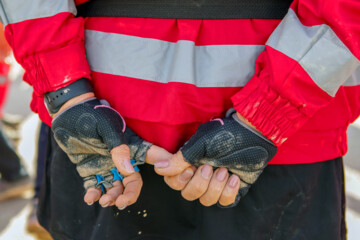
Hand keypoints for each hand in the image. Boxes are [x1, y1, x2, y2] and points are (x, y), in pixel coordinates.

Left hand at [51, 94, 170, 208]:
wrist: (66, 112)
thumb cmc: (90, 114)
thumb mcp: (106, 127)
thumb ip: (118, 147)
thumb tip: (129, 170)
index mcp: (130, 147)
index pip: (152, 157)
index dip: (165, 166)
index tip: (173, 175)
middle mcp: (121, 159)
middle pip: (132, 182)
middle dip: (129, 195)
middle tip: (120, 203)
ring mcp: (106, 166)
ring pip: (115, 188)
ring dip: (112, 197)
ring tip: (103, 200)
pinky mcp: (90, 170)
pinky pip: (95, 187)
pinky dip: (94, 195)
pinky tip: (90, 198)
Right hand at [154, 110, 276, 206]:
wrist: (254, 134)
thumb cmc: (225, 134)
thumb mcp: (200, 144)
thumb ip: (180, 158)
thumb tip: (158, 169)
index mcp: (189, 162)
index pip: (173, 182)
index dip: (179, 180)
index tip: (190, 167)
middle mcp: (199, 174)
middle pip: (188, 195)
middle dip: (199, 183)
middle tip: (209, 166)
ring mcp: (215, 183)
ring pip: (206, 201)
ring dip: (215, 187)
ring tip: (224, 170)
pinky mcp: (231, 189)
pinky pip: (224, 202)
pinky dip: (229, 191)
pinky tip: (235, 177)